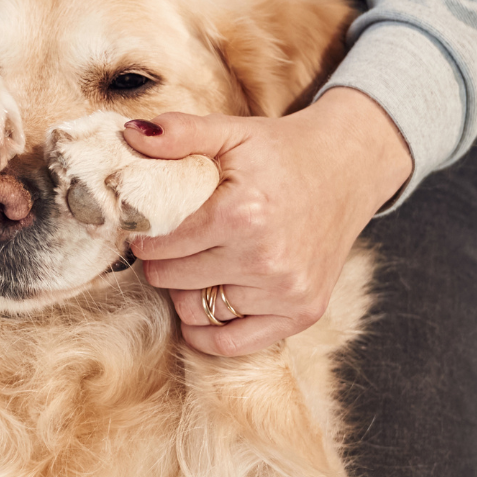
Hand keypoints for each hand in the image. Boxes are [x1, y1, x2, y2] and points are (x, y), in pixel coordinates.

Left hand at [123, 87, 413, 355]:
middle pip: (174, 279)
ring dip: (183, 293)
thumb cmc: (282, 152)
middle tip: (168, 246)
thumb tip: (129, 135)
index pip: (163, 244)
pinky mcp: (301, 312)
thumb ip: (180, 133)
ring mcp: (286, 291)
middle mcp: (265, 259)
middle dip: (161, 262)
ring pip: (196, 312)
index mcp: (243, 213)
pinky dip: (207, 332)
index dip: (145, 236)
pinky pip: (231, 344)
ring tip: (193, 266)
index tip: (146, 229)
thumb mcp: (232, 132)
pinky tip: (203, 305)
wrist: (347, 170)